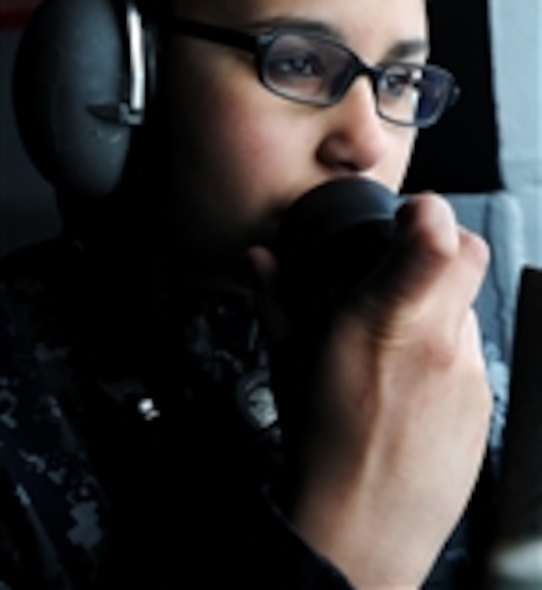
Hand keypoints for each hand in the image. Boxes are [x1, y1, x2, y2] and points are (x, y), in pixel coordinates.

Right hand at [249, 192, 491, 587]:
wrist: (362, 532)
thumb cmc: (320, 448)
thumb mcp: (289, 361)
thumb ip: (276, 297)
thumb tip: (260, 259)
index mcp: (386, 322)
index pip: (439, 238)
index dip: (428, 212)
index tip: (408, 216)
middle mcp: (440, 343)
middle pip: (470, 255)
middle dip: (439, 245)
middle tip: (404, 264)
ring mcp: (469, 376)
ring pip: (470, 305)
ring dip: (439, 304)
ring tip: (398, 340)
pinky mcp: (483, 405)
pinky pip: (474, 353)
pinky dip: (447, 350)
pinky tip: (411, 382)